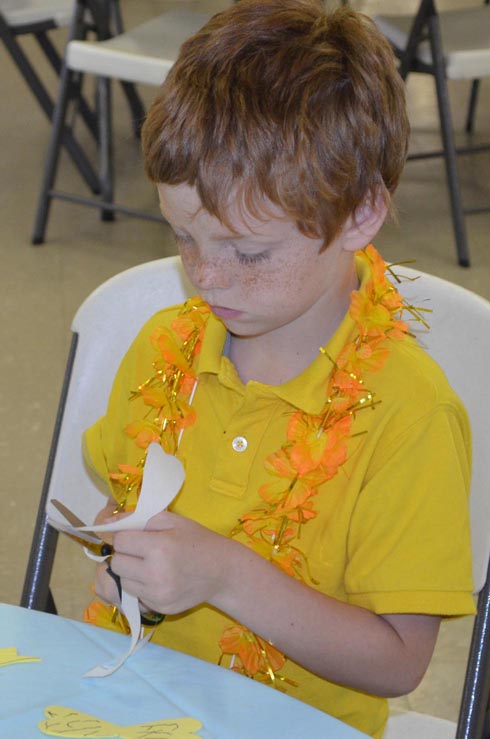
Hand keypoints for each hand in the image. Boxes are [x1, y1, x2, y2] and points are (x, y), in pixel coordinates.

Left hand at [109, 511, 232, 614]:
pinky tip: (160, 580)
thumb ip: (138, 518)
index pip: (120, 542)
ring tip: (151, 566)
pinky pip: (137, 595)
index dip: (126, 537)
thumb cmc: (196, 540)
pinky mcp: (160, 608)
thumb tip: (106, 524)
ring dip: (131, 572)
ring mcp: (157, 595)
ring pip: (124, 582)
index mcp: (158, 547)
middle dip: (125, 555)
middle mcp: (155, 574)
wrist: (222, 571)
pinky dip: (142, 587)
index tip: (138, 537)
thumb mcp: (172, 520)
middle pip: (117, 564)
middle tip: (142, 552)